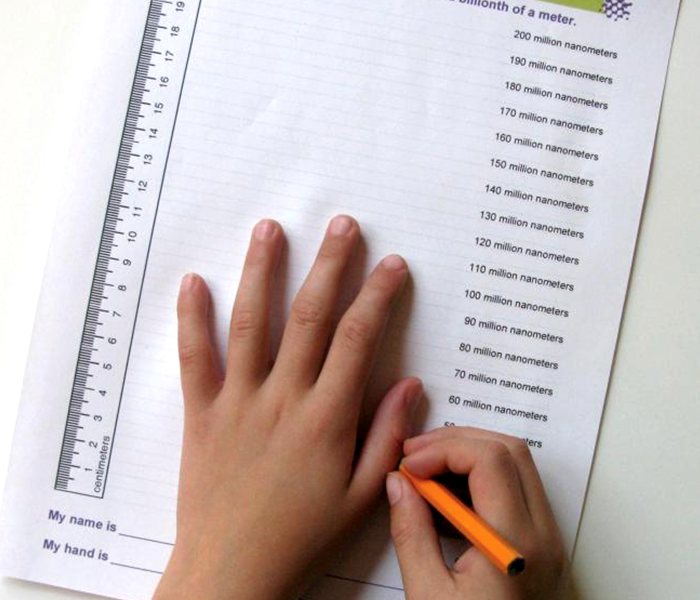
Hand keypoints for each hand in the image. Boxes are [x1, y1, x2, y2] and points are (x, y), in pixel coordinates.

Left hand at [153, 216, 421, 599]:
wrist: (233, 570)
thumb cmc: (302, 536)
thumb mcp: (361, 496)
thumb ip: (387, 436)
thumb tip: (410, 384)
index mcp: (326, 418)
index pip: (358, 339)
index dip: (378, 295)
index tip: (392, 264)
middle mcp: (282, 398)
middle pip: (310, 316)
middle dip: (330, 264)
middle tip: (342, 224)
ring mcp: (238, 401)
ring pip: (252, 323)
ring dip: (262, 271)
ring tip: (270, 229)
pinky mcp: (201, 413)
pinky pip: (193, 358)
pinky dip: (191, 317)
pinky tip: (193, 280)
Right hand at [387, 427, 568, 599]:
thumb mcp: (429, 595)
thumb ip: (411, 531)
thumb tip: (398, 482)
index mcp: (516, 545)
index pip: (489, 460)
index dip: (443, 449)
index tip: (409, 464)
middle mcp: (542, 535)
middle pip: (509, 450)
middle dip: (456, 442)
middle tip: (416, 457)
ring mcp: (548, 539)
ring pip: (516, 464)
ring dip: (469, 456)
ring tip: (427, 473)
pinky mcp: (542, 545)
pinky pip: (516, 489)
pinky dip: (480, 479)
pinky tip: (447, 497)